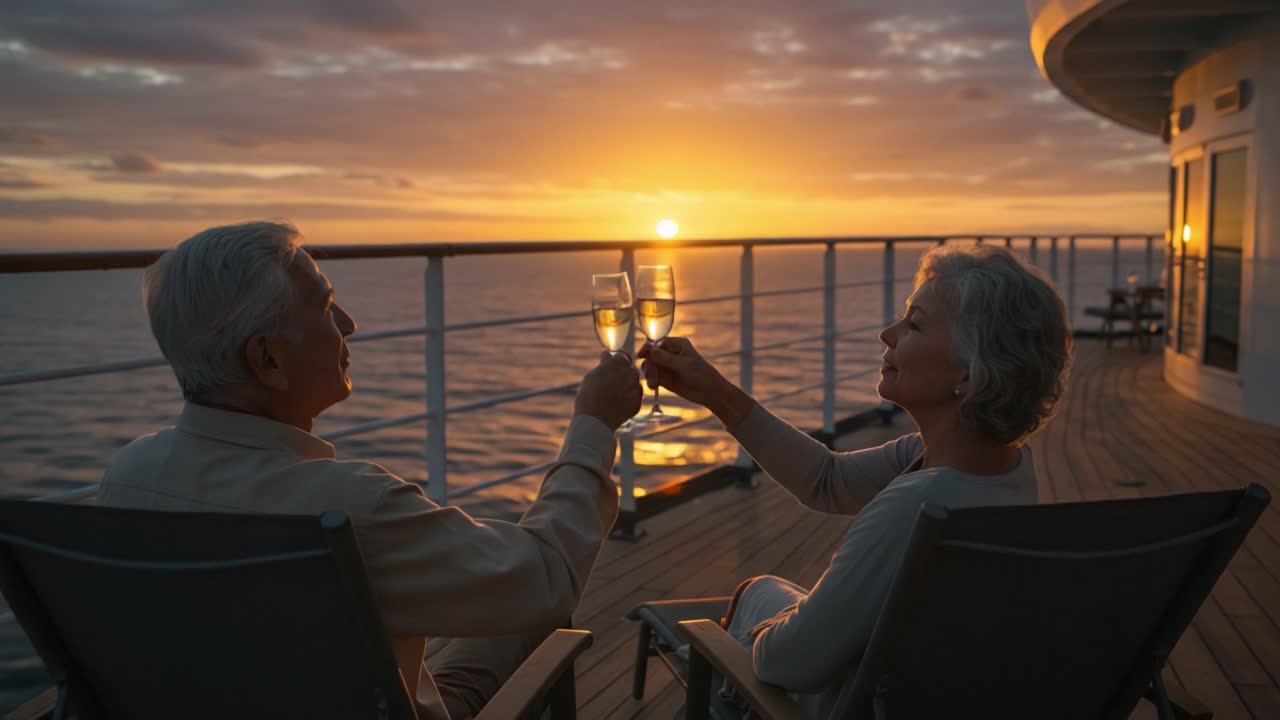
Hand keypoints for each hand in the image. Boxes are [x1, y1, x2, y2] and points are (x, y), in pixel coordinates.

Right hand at [575, 351, 643, 430]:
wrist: (594, 421)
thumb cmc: (588, 398)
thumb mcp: (590, 377)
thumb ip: (602, 364)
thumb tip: (607, 354)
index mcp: (615, 365)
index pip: (620, 357)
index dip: (614, 362)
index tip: (609, 367)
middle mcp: (627, 375)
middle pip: (629, 369)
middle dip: (622, 373)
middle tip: (612, 382)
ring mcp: (634, 389)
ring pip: (635, 382)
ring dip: (627, 384)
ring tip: (614, 394)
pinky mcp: (637, 403)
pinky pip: (636, 395)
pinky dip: (630, 396)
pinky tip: (619, 402)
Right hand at [637, 337, 754, 426]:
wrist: (711, 393)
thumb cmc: (701, 375)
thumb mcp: (683, 365)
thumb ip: (665, 358)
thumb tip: (649, 349)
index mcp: (678, 344)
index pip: (657, 342)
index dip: (648, 348)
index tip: (641, 355)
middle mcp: (671, 354)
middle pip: (652, 355)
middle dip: (648, 364)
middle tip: (648, 373)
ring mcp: (668, 367)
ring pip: (651, 367)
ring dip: (649, 374)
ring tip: (653, 383)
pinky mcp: (666, 379)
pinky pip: (654, 378)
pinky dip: (651, 381)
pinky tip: (653, 387)